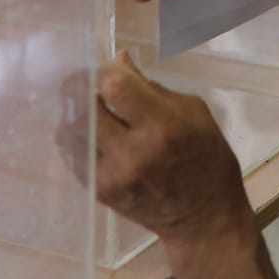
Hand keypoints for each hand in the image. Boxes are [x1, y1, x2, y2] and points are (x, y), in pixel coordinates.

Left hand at [60, 54, 253, 244]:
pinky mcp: (100, 191)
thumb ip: (152, 87)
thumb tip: (120, 59)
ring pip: (71, 131)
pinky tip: (91, 131)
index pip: (115, 86)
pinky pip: (74, 155)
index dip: (105, 70)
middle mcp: (133, 152)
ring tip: (88, 106)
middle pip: (84, 106)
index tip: (109, 67)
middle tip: (86, 81)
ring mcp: (112, 175)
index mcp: (163, 126)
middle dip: (81, 86)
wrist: (204, 219)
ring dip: (75, 112)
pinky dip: (78, 137)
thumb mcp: (193, 113)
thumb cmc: (207, 158)